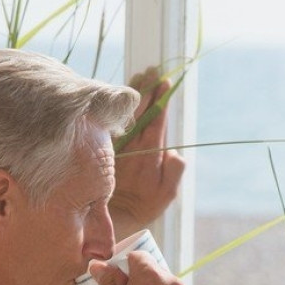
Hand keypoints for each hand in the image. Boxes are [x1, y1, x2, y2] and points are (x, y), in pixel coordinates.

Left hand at [109, 67, 185, 238]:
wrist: (115, 215)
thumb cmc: (145, 204)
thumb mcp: (167, 194)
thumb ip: (174, 172)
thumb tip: (176, 151)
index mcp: (149, 154)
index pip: (156, 121)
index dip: (160, 102)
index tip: (164, 82)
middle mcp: (133, 147)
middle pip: (140, 112)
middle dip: (148, 90)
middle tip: (154, 70)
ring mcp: (119, 145)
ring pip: (127, 114)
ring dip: (134, 94)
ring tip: (141, 74)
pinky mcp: (108, 148)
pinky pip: (115, 122)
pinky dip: (120, 107)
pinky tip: (124, 94)